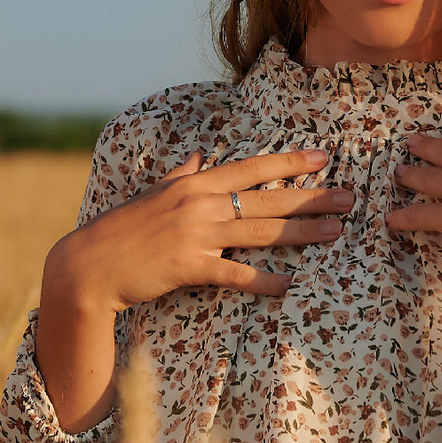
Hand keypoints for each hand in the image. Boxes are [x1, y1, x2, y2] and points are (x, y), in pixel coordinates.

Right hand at [45, 147, 356, 314]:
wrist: (90, 263)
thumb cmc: (123, 229)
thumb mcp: (154, 194)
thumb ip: (182, 175)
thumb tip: (200, 157)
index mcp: (194, 183)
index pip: (251, 168)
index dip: (290, 162)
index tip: (324, 157)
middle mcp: (199, 204)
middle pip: (267, 199)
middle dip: (312, 197)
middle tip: (350, 197)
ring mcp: (195, 235)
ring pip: (260, 232)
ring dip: (302, 232)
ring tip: (336, 232)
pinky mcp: (188, 267)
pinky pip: (235, 274)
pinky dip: (264, 280)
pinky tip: (291, 285)